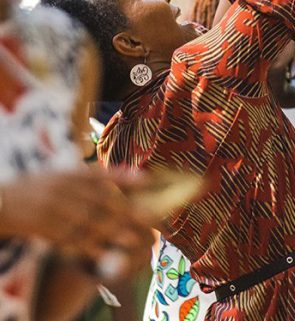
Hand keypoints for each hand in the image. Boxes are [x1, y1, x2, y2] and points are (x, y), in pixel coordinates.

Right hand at [0, 167, 153, 277]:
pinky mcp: (46, 227)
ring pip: (89, 221)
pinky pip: (71, 238)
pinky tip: (104, 252)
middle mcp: (66, 188)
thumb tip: (129, 178)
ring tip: (132, 238)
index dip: (126, 177)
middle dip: (127, 210)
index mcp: (71, 173)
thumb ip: (92, 177)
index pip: (102, 174)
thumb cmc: (39, 188)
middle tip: (149, 218)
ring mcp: (55, 208)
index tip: (148, 180)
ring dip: (112, 230)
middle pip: (101, 200)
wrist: (3, 202)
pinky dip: (89, 245)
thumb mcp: (63, 175)